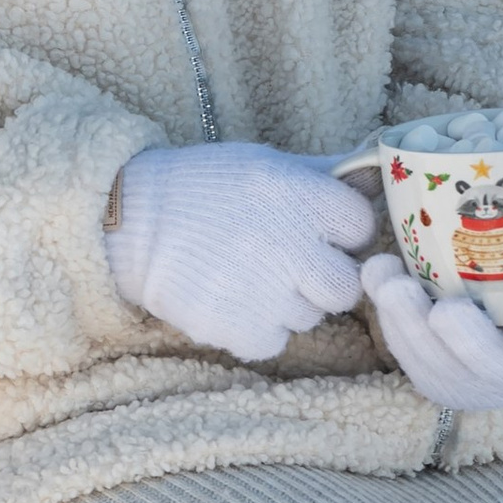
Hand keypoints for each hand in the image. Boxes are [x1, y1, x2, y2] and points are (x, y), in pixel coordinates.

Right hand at [107, 141, 378, 363]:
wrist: (129, 222)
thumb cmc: (200, 186)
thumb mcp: (261, 162)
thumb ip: (319, 173)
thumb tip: (373, 172)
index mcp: (301, 196)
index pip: (361, 226)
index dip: (339, 230)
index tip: (312, 228)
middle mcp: (293, 246)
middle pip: (345, 285)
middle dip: (320, 277)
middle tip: (283, 262)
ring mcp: (270, 294)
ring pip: (310, 316)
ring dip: (286, 302)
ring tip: (243, 274)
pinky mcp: (244, 331)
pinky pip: (275, 340)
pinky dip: (256, 328)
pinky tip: (229, 298)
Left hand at [362, 251, 502, 410]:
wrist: (488, 295)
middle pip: (496, 370)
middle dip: (468, 345)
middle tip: (444, 309)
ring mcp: (470, 380)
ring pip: (439, 367)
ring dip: (410, 327)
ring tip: (391, 281)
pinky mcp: (429, 375)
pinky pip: (404, 357)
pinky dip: (386, 319)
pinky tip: (376, 276)